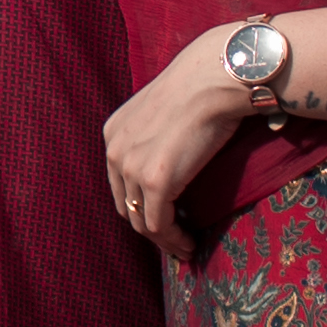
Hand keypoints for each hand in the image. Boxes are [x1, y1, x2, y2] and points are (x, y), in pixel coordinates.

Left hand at [100, 34, 269, 261]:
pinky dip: (174, 241)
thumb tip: (174, 158)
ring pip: (141, 220)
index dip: (141, 204)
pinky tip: (190, 245)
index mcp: (113, 132)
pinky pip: (159, 226)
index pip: (121, 182)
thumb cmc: (200, 88)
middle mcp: (114, 151)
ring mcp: (132, 168)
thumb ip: (157, 136)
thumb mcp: (163, 111)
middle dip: (150, 225)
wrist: (213, 79)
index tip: (164, 218)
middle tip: (175, 239)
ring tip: (185, 247)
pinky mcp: (156, 182)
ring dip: (164, 240)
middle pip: (127, 204)